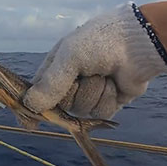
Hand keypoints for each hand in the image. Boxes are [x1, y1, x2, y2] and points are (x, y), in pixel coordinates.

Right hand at [23, 3, 166, 118]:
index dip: (34, 105)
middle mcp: (70, 82)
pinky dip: (109, 97)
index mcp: (56, 67)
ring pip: (82, 110)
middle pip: (61, 106)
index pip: (38, 92)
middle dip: (75, 91)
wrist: (138, 43)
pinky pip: (100, 113)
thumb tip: (29, 105)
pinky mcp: (108, 102)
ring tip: (105, 74)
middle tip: (85, 73)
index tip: (31, 123)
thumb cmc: (100, 42)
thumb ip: (50, 83)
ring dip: (95, 92)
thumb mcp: (69, 56)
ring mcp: (89, 93)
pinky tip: (115, 83)